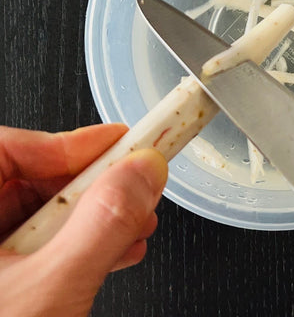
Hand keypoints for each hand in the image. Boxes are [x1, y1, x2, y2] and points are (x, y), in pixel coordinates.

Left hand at [0, 124, 167, 316]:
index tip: (118, 143)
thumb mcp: (50, 289)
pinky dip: (84, 244)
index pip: (7, 149)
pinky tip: (118, 250)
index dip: (67, 142)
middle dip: (95, 183)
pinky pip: (43, 247)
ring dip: (98, 215)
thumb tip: (142, 171)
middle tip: (135, 183)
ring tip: (137, 222)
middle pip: (32, 180)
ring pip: (43, 215)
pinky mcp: (5, 285)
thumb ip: (100, 226)